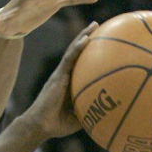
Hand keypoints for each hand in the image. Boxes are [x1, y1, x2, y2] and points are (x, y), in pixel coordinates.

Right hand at [21, 22, 97, 138]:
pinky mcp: (57, 76)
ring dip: (83, 36)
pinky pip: (69, 59)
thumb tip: (110, 115)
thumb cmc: (57, 125)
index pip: (80, 64)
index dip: (89, 52)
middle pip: (77, 52)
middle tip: (98, 26)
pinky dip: (77, 48)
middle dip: (86, 38)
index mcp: (69, 83)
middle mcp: (64, 75)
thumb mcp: (79, 118)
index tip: (102, 42)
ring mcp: (60, 74)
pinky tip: (86, 39)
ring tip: (94, 25)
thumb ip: (91, 113)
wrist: (40, 126)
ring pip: (73, 51)